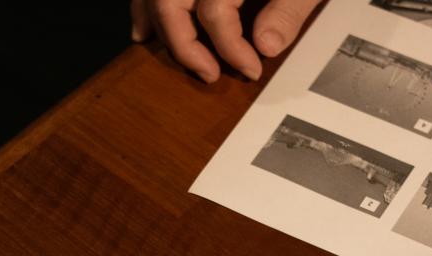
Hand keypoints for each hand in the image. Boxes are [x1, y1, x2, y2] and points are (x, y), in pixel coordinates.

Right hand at [130, 0, 321, 81]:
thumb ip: (288, 7)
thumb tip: (266, 46)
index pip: (215, 11)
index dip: (231, 47)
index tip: (250, 69)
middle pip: (169, 2)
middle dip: (183, 45)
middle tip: (208, 73)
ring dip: (154, 24)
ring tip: (172, 55)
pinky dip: (144, 6)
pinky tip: (143, 29)